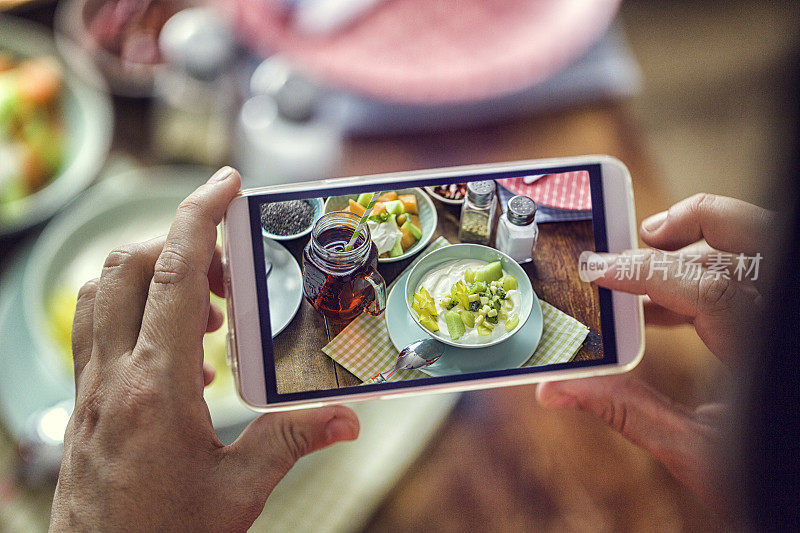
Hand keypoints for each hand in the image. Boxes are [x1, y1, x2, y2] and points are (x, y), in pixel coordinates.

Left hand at [50, 167, 359, 530]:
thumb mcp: (239, 491)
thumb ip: (292, 442)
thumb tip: (347, 418)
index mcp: (154, 389)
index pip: (169, 275)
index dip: (197, 217)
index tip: (226, 184)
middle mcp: (111, 377)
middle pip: (127, 266)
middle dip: (179, 244)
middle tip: (229, 272)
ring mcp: (88, 389)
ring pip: (102, 292)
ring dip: (152, 275)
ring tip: (206, 312)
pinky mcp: (82, 403)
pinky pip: (97, 329)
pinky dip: (134, 311)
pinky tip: (178, 355)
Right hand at [537, 193, 773, 506]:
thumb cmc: (765, 479)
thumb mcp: (697, 452)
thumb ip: (629, 412)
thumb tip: (560, 390)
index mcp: (757, 347)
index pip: (705, 285)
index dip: (645, 270)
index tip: (599, 270)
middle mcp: (774, 318)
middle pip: (748, 238)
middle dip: (690, 223)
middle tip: (640, 237)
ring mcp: (778, 317)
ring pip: (752, 248)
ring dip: (696, 246)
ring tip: (643, 269)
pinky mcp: (772, 326)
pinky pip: (744, 280)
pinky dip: (703, 279)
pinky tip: (662, 310)